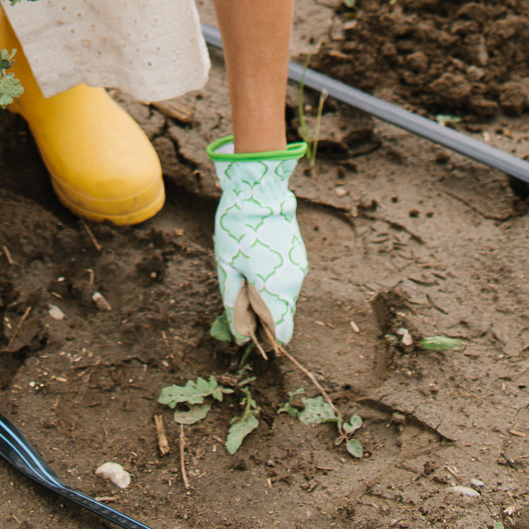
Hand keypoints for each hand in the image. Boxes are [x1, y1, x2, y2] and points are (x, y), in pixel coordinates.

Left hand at [209, 137, 307, 344]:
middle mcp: (294, 283)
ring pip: (283, 296)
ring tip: (243, 271)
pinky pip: (286, 279)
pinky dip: (272, 279)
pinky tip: (255, 260)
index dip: (265, 338)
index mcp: (277, 291)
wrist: (260, 190)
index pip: (282, 333)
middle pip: (281, 314)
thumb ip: (233, 305)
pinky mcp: (299, 254)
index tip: (247, 329)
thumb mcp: (228, 268)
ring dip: (266, 294)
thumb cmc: (239, 229)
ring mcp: (300, 267)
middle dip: (261, 314)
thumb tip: (239, 337)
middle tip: (237, 292)